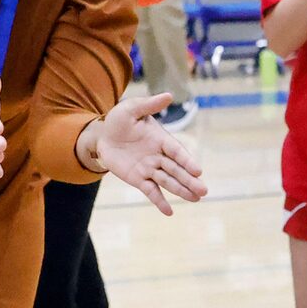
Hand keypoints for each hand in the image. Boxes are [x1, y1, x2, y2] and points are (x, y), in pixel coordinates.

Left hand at [83, 90, 207, 213]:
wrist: (102, 136)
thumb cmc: (119, 120)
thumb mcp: (131, 109)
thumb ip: (149, 105)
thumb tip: (169, 95)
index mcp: (161, 139)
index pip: (176, 151)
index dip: (187, 161)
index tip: (198, 170)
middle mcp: (159, 156)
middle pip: (177, 170)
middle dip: (190, 181)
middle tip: (204, 191)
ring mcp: (150, 169)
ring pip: (168, 182)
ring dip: (181, 191)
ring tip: (195, 199)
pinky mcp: (139, 179)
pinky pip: (151, 191)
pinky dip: (159, 201)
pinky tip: (169, 212)